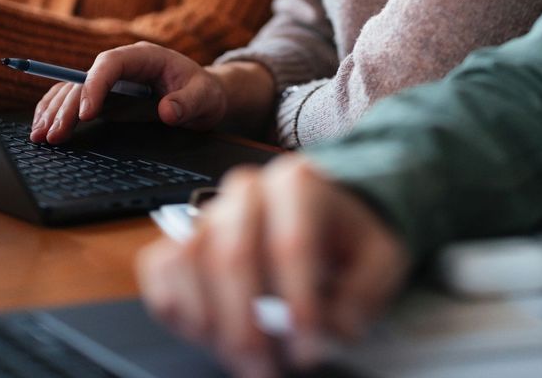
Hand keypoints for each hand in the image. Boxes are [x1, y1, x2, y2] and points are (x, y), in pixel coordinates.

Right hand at [29, 42, 226, 143]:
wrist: (204, 96)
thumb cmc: (204, 92)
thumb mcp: (205, 98)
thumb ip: (188, 103)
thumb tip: (167, 111)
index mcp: (144, 56)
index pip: (111, 63)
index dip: (95, 85)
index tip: (87, 114)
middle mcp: (122, 65)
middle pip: (86, 79)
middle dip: (68, 106)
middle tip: (54, 135)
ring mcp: (110, 80)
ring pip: (73, 89)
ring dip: (54, 110)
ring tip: (40, 135)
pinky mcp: (105, 96)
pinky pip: (74, 98)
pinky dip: (55, 111)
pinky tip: (42, 127)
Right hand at [136, 156, 409, 377]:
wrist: (325, 210)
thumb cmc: (349, 234)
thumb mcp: (382, 255)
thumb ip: (365, 290)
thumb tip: (335, 324)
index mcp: (298, 183)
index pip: (290, 242)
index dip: (297, 303)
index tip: (307, 350)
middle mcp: (248, 189)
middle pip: (230, 253)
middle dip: (244, 324)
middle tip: (264, 369)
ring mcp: (211, 210)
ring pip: (188, 258)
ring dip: (207, 320)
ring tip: (238, 356)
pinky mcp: (185, 235)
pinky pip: (159, 265)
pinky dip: (172, 304)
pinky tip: (203, 331)